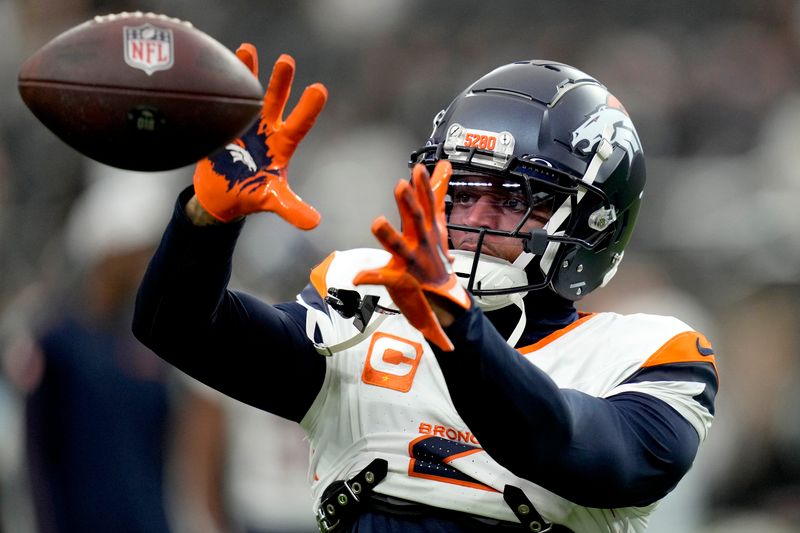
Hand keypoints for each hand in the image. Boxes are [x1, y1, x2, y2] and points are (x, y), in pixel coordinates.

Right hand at [192, 44, 327, 226]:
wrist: (221, 194)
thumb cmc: (251, 195)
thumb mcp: (273, 201)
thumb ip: (291, 209)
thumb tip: (314, 223)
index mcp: (282, 145)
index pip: (299, 124)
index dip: (307, 108)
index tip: (318, 89)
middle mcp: (266, 129)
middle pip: (275, 101)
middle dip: (280, 81)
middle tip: (286, 60)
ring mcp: (244, 124)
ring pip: (248, 94)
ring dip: (249, 73)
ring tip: (248, 50)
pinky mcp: (223, 125)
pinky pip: (224, 101)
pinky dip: (222, 85)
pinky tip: (219, 64)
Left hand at [354, 161, 470, 350]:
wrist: (443, 297)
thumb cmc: (436, 257)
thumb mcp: (438, 224)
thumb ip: (437, 194)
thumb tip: (444, 166)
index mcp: (429, 230)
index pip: (428, 204)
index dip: (424, 187)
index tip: (418, 169)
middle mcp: (422, 244)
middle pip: (416, 220)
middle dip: (409, 204)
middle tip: (400, 185)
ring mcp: (412, 262)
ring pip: (400, 247)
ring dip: (389, 236)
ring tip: (377, 222)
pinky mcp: (402, 280)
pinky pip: (384, 278)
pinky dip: (371, 277)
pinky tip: (357, 276)